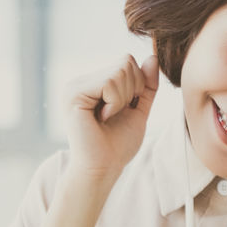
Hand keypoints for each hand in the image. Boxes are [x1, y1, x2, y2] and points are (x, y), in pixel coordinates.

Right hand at [64, 52, 158, 181]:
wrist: (103, 168)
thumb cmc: (117, 145)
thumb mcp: (138, 110)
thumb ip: (145, 85)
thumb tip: (152, 57)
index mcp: (93, 83)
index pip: (127, 61)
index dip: (137, 86)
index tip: (123, 109)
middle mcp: (81, 80)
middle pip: (125, 62)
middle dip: (131, 91)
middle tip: (115, 114)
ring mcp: (75, 85)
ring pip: (119, 71)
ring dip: (123, 99)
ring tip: (108, 117)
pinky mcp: (74, 93)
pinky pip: (110, 82)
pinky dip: (115, 103)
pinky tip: (102, 118)